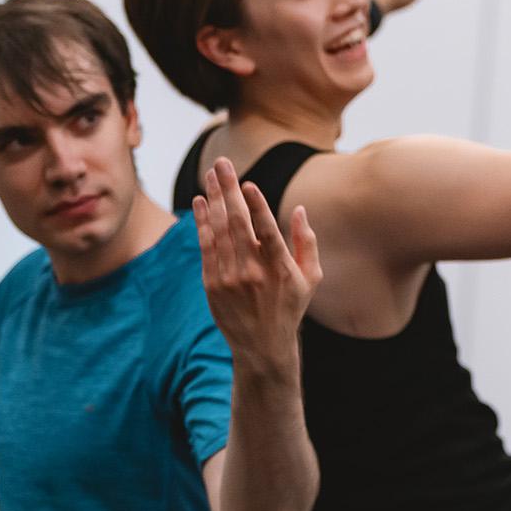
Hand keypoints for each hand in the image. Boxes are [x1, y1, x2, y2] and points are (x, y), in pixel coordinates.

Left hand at [192, 159, 321, 375]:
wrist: (262, 347)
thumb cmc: (290, 307)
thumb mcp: (310, 278)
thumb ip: (307, 243)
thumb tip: (300, 210)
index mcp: (280, 268)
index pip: (266, 231)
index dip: (257, 206)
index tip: (248, 183)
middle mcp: (253, 272)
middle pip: (237, 224)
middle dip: (228, 190)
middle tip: (222, 163)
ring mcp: (229, 279)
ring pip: (218, 231)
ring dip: (213, 199)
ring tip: (211, 174)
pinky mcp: (212, 284)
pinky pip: (205, 247)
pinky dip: (201, 223)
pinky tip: (200, 202)